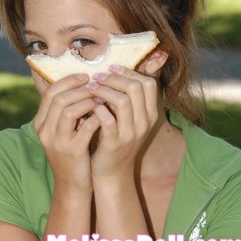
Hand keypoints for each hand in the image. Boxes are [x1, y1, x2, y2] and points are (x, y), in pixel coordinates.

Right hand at [35, 73, 100, 193]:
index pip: (50, 92)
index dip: (68, 80)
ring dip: (88, 101)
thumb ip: (67, 110)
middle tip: (96, 84)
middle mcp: (45, 131)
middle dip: (80, 88)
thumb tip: (82, 84)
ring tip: (101, 98)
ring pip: (69, 110)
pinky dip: (97, 117)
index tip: (85, 75)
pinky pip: (86, 127)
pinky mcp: (72, 152)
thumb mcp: (63, 130)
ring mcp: (57, 142)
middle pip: (58, 98)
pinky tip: (105, 115)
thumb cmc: (72, 152)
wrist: (72, 185)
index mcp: (41, 123)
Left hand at [85, 65, 158, 181]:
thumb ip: (127, 99)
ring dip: (104, 90)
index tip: (112, 69)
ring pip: (122, 100)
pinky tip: (90, 106)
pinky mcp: (114, 143)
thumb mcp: (129, 119)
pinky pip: (107, 119)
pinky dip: (97, 108)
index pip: (148, 83)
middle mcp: (144, 123)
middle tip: (98, 77)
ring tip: (91, 87)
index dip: (130, 72)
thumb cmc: (117, 139)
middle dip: (114, 78)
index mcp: (150, 114)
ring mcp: (131, 133)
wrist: (112, 172)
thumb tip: (114, 72)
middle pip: (136, 87)